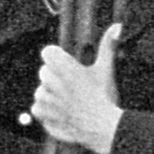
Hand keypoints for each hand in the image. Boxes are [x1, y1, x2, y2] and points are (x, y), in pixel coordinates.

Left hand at [33, 24, 122, 153]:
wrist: (102, 127)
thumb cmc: (103, 97)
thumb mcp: (105, 69)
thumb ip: (107, 46)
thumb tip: (117, 26)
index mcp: (65, 67)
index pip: (47, 52)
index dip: (56, 58)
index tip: (65, 65)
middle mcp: (52, 81)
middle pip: (44, 72)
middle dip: (55, 78)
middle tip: (72, 87)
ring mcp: (45, 98)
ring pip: (40, 90)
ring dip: (50, 95)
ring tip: (68, 101)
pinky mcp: (41, 113)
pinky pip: (36, 107)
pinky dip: (45, 110)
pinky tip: (61, 111)